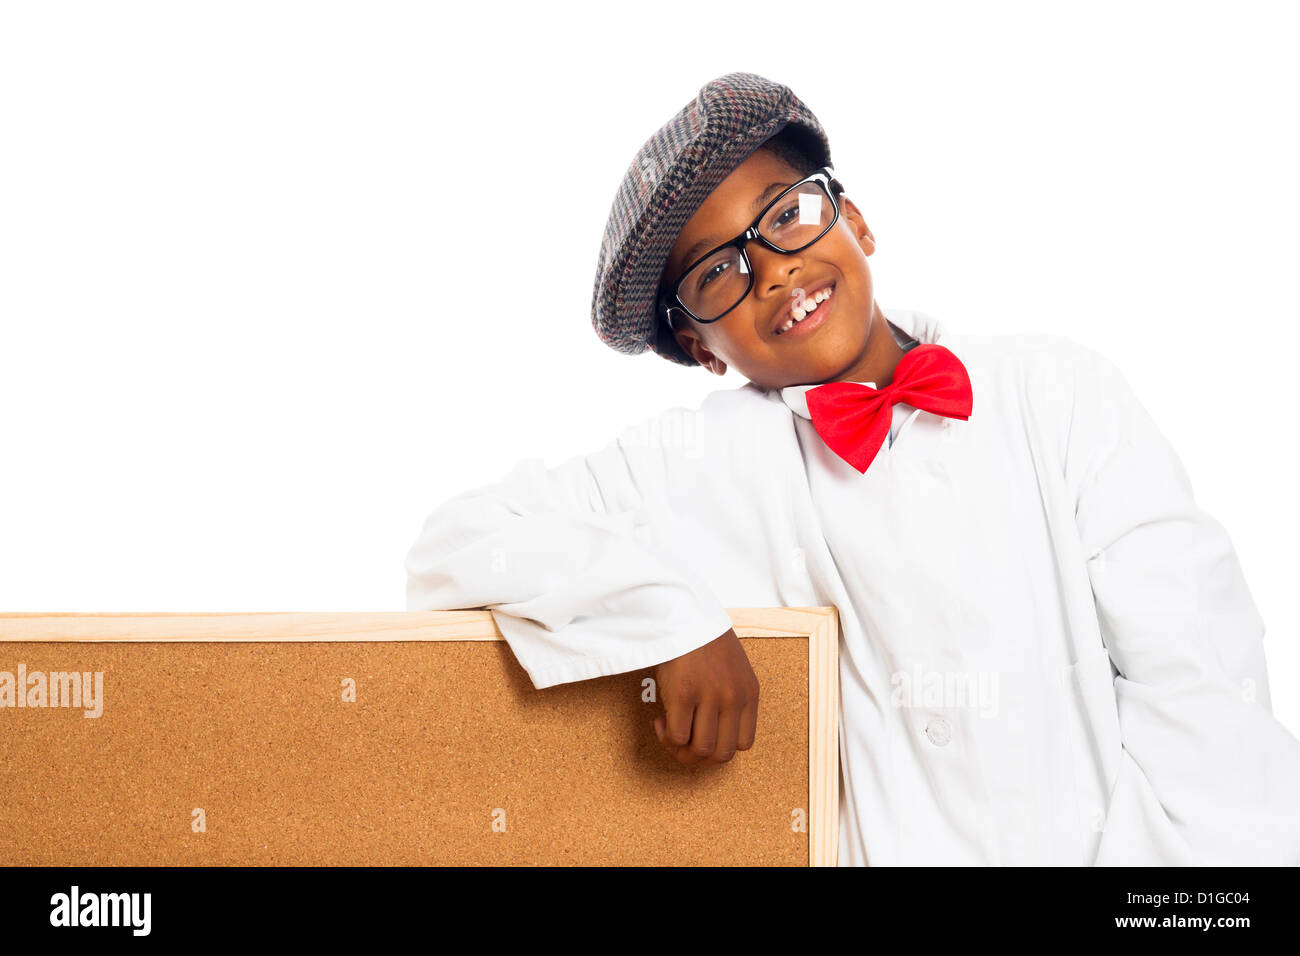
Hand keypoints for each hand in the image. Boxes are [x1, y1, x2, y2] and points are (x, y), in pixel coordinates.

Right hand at [653, 628, 759, 764]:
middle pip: (723, 754)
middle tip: (683, 746)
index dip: (720, 748)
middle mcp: (734, 698)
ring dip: (681, 751)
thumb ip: (729, 698)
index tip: (702, 737)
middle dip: (699, 759)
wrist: (683, 614)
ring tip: (669, 733)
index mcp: (749, 693)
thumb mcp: (732, 670)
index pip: (744, 744)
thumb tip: (711, 731)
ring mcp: (710, 697)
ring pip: (701, 750)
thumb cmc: (703, 640)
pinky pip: (678, 736)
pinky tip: (661, 721)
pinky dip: (667, 738)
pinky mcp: (684, 694)